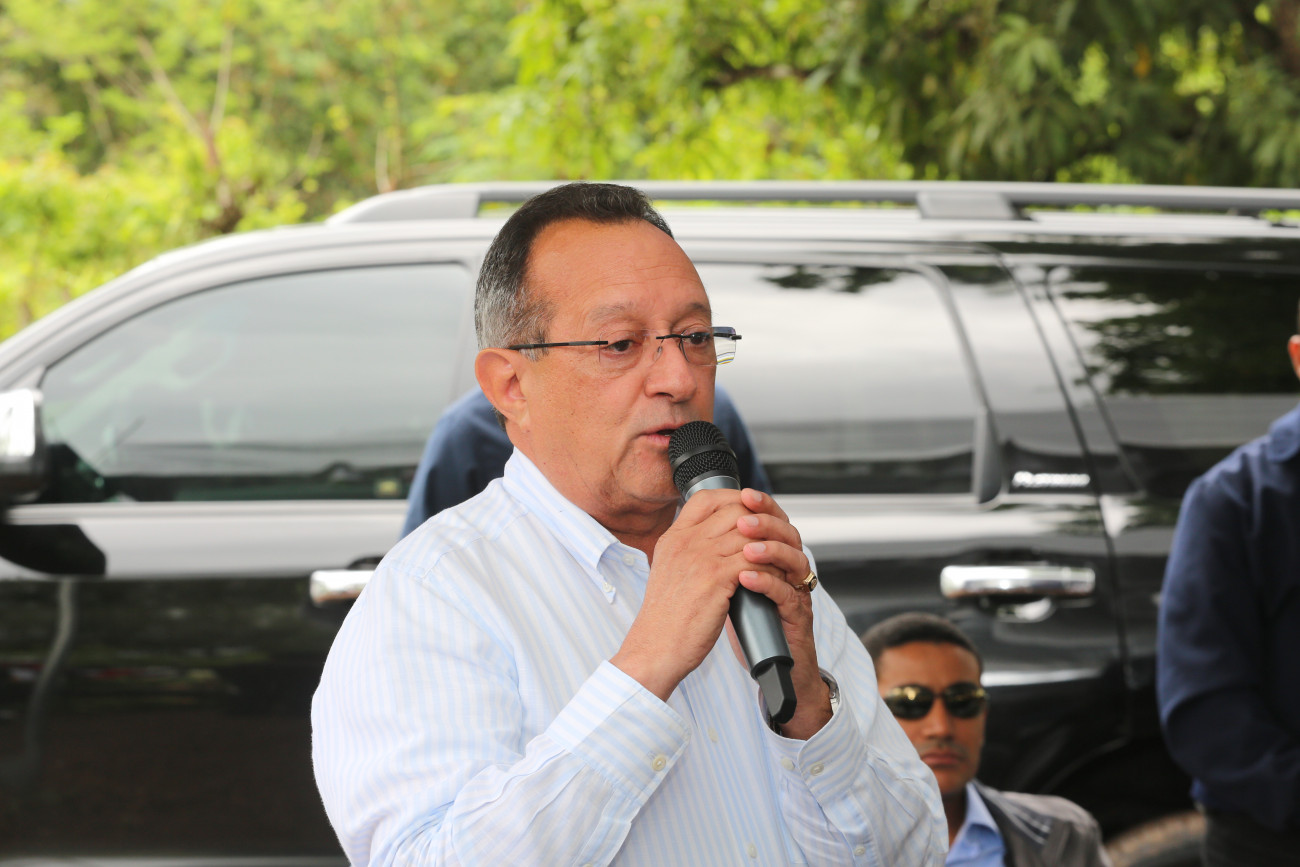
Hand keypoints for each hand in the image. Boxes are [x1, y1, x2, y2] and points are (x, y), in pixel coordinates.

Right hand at [611, 488, 756, 700]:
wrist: (655, 648)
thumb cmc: (665, 620)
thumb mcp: (669, 574)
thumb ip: (688, 553)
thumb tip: (717, 543)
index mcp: (673, 538)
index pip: (706, 498)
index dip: (733, 499)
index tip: (749, 513)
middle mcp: (685, 542)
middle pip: (734, 511)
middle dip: (761, 522)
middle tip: (773, 538)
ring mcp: (700, 557)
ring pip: (750, 535)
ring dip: (770, 546)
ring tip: (779, 560)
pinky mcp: (716, 578)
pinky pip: (755, 560)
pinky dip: (769, 567)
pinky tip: (774, 577)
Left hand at [733, 489, 831, 739]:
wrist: (771, 668)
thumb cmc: (750, 625)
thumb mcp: (731, 583)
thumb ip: (723, 557)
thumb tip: (696, 528)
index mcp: (775, 558)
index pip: (773, 521)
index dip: (762, 505)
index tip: (743, 495)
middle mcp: (790, 570)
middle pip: (789, 533)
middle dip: (767, 521)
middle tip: (744, 519)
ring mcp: (797, 593)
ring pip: (795, 560)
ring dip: (770, 550)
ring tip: (747, 548)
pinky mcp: (797, 617)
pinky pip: (787, 594)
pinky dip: (767, 583)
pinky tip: (747, 578)